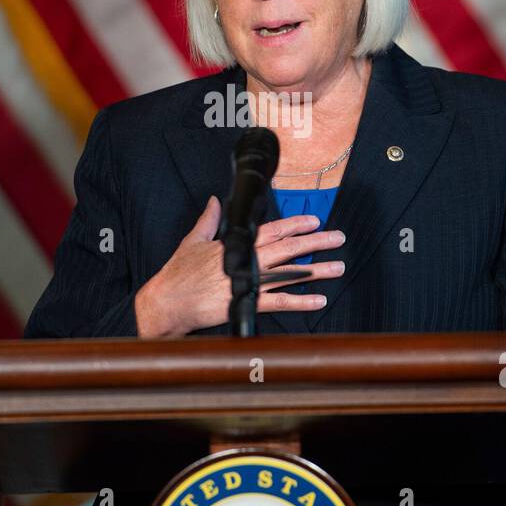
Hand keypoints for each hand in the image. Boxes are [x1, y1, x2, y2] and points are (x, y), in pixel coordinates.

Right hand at [133, 195, 346, 337]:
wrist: (167, 302)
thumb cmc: (177, 274)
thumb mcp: (192, 241)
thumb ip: (208, 220)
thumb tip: (214, 201)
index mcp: (236, 244)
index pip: (272, 230)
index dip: (295, 224)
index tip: (314, 220)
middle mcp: (247, 260)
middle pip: (289, 248)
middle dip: (316, 242)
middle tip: (338, 238)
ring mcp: (249, 282)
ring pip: (289, 273)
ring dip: (316, 270)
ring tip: (337, 267)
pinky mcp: (245, 303)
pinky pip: (279, 302)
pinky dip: (300, 301)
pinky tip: (318, 300)